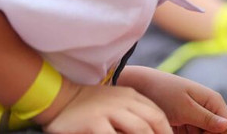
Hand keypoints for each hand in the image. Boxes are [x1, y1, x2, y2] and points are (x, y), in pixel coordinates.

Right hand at [39, 83, 171, 133]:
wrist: (60, 99)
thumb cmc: (91, 106)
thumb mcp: (117, 103)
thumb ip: (134, 113)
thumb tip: (152, 130)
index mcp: (131, 96)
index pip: (157, 115)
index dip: (166, 131)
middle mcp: (123, 101)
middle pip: (151, 122)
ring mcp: (109, 111)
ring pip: (139, 129)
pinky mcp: (94, 123)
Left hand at [119, 66, 226, 133]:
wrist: (140, 86)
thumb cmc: (163, 92)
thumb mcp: (184, 108)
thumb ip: (206, 118)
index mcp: (213, 100)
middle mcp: (207, 108)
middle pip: (217, 132)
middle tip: (189, 132)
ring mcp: (196, 116)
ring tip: (179, 126)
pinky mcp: (185, 123)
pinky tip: (176, 130)